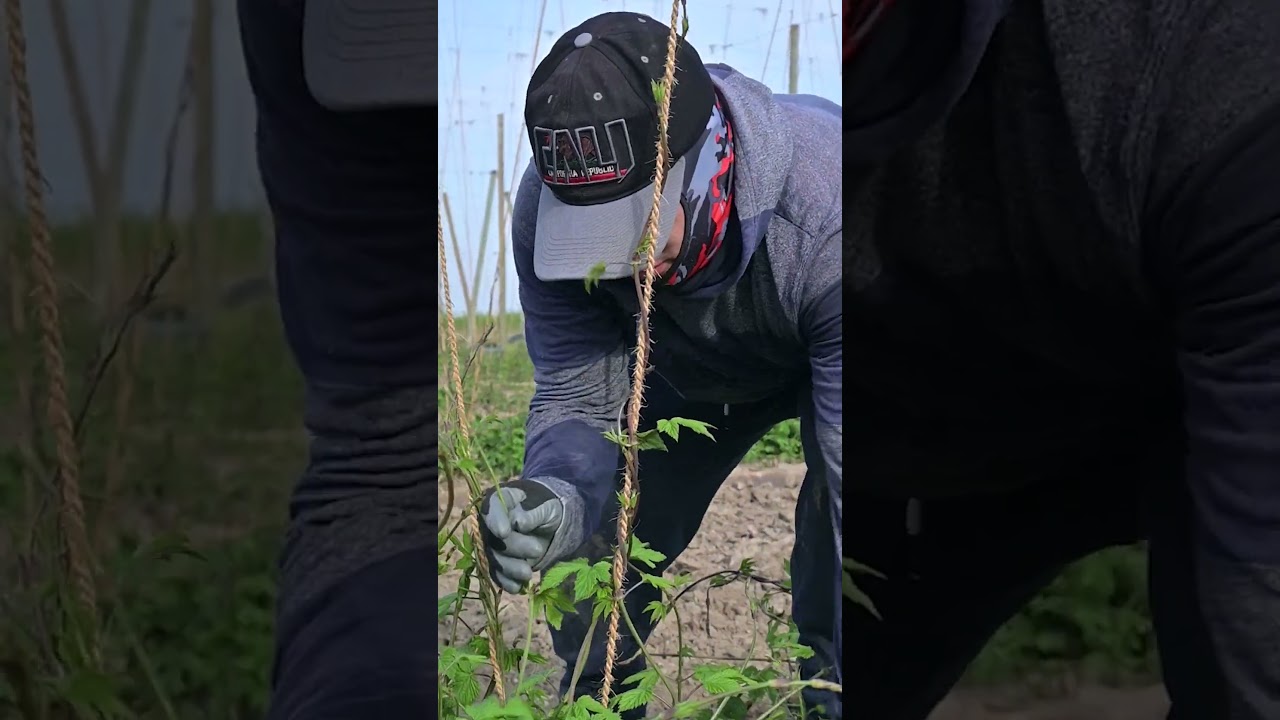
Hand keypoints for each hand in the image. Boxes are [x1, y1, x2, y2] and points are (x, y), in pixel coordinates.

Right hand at [479, 478, 581, 592]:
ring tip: (528, 573)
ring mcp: (493, 544)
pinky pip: (498, 574)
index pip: (492, 507)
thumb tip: (519, 523)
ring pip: (494, 558)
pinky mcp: (500, 562)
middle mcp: (491, 522)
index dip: (495, 520)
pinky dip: (507, 582)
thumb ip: (534, 512)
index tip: (504, 532)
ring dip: (509, 568)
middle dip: (513, 546)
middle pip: (493, 537)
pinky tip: (518, 587)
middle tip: (537, 550)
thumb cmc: (549, 508)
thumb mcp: (548, 505)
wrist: (551, 523)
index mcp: (502, 500)